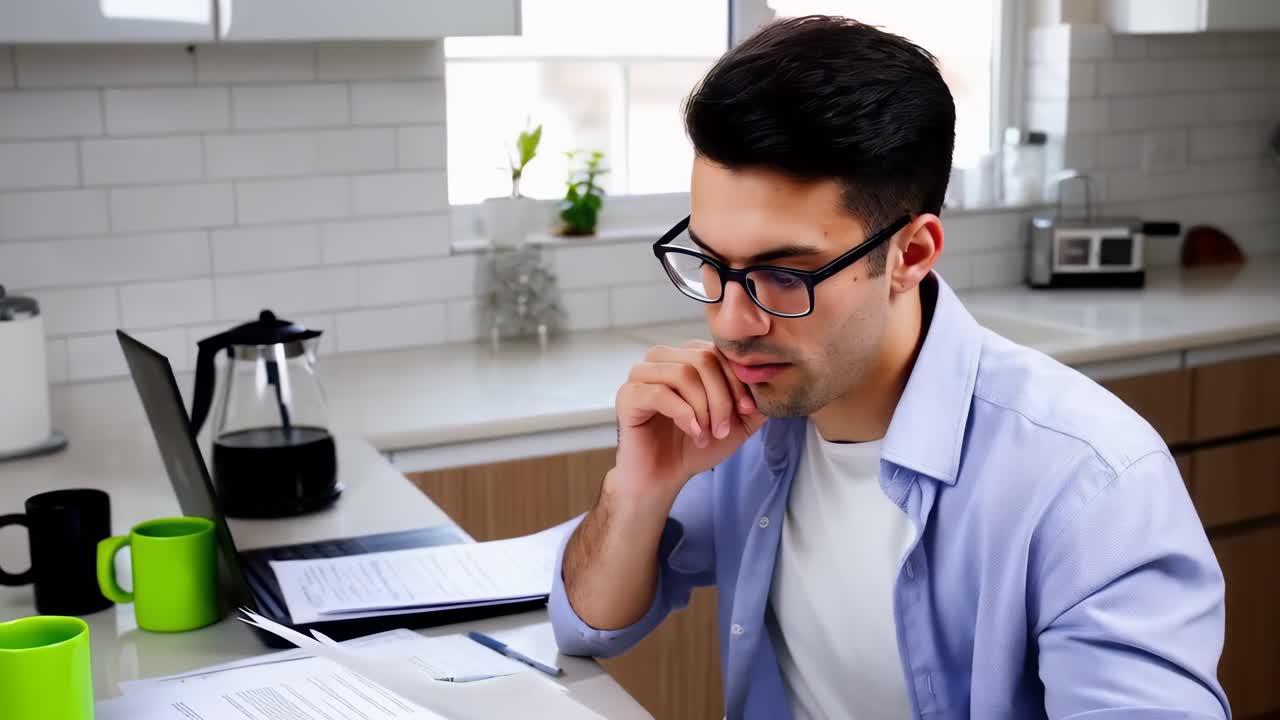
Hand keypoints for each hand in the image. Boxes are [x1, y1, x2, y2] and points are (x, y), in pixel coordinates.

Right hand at [612, 340, 766, 499]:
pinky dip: (684, 415)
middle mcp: (661, 359)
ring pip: (683, 374)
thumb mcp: (735, 422)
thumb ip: (754, 401)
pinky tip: (693, 433)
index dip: (738, 380)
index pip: (718, 351)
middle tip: (724, 428)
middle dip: (722, 397)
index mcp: (685, 356)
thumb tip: (773, 380)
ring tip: (707, 434)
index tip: (748, 410)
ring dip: (704, 408)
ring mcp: (640, 375)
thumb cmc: (694, 446)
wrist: (664, 477)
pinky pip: (660, 393)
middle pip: (702, 359)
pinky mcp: (628, 395)